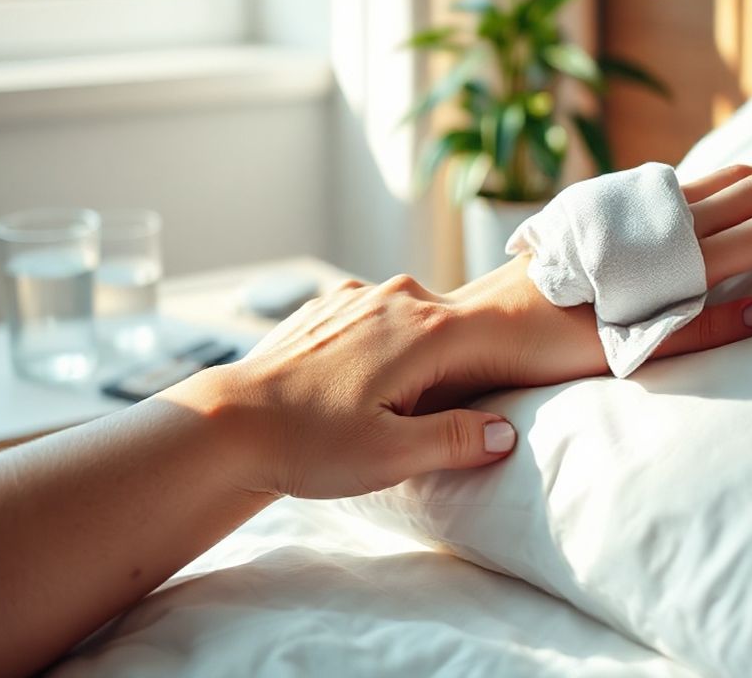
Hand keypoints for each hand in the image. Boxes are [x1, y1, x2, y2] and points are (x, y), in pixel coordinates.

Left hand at [185, 276, 519, 499]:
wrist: (226, 424)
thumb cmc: (309, 443)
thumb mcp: (393, 456)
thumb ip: (457, 439)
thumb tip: (506, 432)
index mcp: (423, 331)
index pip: (496, 330)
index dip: (516, 358)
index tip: (525, 385)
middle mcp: (395, 298)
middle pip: (455, 325)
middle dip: (464, 363)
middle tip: (454, 411)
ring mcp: (356, 296)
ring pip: (414, 321)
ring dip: (421, 356)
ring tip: (401, 403)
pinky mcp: (327, 306)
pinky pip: (377, 320)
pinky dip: (384, 346)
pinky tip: (363, 384)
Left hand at [448, 162, 751, 387]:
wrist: (466, 326)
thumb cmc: (536, 350)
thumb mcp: (618, 352)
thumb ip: (693, 329)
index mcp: (667, 259)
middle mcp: (653, 225)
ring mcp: (627, 214)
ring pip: (718, 179)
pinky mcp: (604, 215)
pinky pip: (682, 186)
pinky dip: (724, 181)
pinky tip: (732, 184)